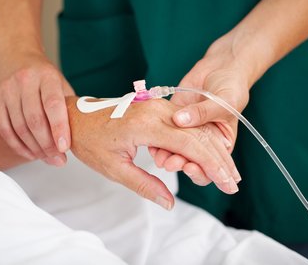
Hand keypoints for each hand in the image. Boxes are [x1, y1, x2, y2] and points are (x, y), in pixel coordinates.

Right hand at [0, 39, 73, 165]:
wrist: (12, 51)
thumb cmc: (41, 72)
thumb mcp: (59, 81)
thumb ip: (68, 105)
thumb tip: (81, 133)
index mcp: (46, 75)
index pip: (53, 104)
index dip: (59, 128)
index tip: (65, 147)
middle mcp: (25, 81)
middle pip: (35, 120)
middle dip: (48, 145)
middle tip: (59, 159)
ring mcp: (7, 90)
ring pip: (19, 127)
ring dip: (34, 148)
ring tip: (47, 158)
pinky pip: (4, 129)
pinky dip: (17, 145)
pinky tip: (30, 153)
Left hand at [67, 95, 241, 210]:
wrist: (75, 117)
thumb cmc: (90, 142)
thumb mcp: (114, 168)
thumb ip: (145, 184)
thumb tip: (169, 203)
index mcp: (146, 125)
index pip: (190, 146)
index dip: (211, 166)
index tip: (227, 184)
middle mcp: (156, 110)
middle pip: (198, 135)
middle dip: (219, 160)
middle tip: (233, 182)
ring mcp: (157, 105)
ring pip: (194, 127)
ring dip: (212, 149)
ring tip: (227, 171)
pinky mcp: (156, 105)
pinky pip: (183, 123)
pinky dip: (199, 139)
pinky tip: (208, 154)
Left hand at [163, 35, 252, 182]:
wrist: (222, 67)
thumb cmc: (232, 86)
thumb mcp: (225, 101)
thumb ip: (202, 112)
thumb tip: (179, 120)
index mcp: (219, 142)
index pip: (210, 166)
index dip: (201, 172)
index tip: (190, 167)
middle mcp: (202, 140)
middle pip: (191, 161)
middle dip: (180, 164)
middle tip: (171, 162)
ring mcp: (186, 129)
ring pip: (175, 149)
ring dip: (167, 155)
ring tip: (160, 155)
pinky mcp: (173, 117)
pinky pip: (163, 132)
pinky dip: (157, 140)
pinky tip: (152, 142)